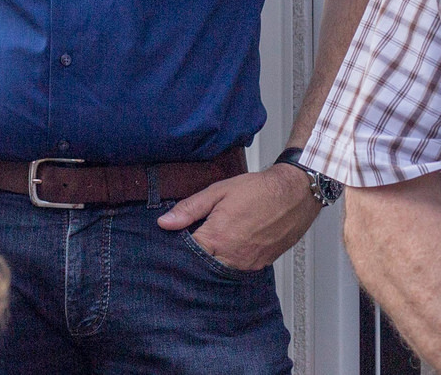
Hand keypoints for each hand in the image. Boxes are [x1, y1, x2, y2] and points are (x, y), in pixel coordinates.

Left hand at [158, 165, 319, 270]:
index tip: (171, 241)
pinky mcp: (263, 263)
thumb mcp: (217, 192)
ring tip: (210, 242)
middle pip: (204, 265)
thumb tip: (164, 223)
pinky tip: (228, 245)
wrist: (295, 195)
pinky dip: (231, 259)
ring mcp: (250, 262)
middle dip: (194, 256)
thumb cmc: (257, 190)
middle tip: (190, 242)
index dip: (178, 248)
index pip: (188, 254)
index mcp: (218, 238)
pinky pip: (240, 267)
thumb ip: (189, 209)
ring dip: (213, 258)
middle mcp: (234, 256)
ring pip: (222, 268)